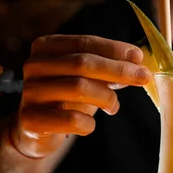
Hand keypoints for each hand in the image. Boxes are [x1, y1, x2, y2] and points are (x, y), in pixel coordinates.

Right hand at [10, 34, 149, 157]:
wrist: (37, 130)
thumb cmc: (67, 97)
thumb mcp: (87, 77)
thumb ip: (108, 68)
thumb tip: (139, 63)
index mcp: (46, 47)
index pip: (85, 43)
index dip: (114, 49)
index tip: (139, 57)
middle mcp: (34, 66)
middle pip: (82, 63)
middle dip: (118, 70)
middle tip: (143, 78)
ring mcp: (30, 93)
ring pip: (78, 88)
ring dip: (106, 98)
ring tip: (114, 106)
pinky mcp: (31, 120)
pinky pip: (71, 119)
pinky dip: (89, 123)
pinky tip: (89, 124)